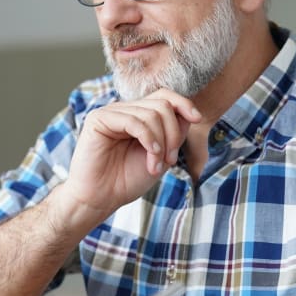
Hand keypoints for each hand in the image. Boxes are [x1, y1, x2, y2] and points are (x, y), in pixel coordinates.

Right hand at [63, 88, 200, 219]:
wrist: (100, 200)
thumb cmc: (127, 180)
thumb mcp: (161, 155)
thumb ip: (174, 133)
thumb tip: (189, 113)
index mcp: (138, 115)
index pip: (164, 96)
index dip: (183, 103)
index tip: (197, 119)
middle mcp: (124, 110)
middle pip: (162, 104)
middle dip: (173, 132)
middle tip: (170, 160)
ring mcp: (111, 112)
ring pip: (151, 113)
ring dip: (161, 142)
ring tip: (156, 166)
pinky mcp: (98, 119)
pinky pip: (133, 121)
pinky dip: (149, 139)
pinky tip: (151, 158)